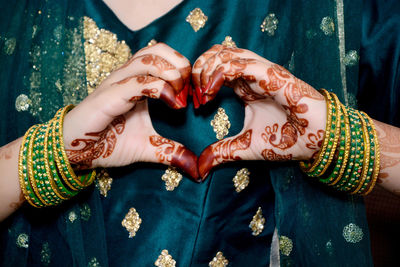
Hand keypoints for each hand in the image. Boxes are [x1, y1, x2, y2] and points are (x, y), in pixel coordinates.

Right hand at [63, 43, 198, 179]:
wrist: (74, 153)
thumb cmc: (108, 144)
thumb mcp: (147, 147)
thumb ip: (171, 152)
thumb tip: (195, 168)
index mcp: (137, 82)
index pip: (164, 58)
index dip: (184, 70)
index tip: (196, 95)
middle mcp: (127, 77)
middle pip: (158, 49)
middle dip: (180, 65)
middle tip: (190, 90)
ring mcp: (116, 84)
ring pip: (148, 58)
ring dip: (171, 72)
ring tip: (180, 95)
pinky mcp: (107, 97)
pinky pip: (136, 82)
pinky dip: (159, 88)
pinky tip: (172, 104)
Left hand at [192, 45, 326, 178]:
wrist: (318, 142)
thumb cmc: (287, 140)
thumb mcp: (245, 146)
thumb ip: (222, 152)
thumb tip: (200, 168)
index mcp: (245, 87)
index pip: (214, 68)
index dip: (198, 81)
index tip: (195, 103)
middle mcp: (251, 76)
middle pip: (216, 53)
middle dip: (198, 68)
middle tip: (194, 94)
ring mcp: (261, 72)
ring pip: (226, 52)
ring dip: (207, 67)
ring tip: (203, 92)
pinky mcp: (271, 74)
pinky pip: (240, 63)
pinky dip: (219, 72)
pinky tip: (211, 91)